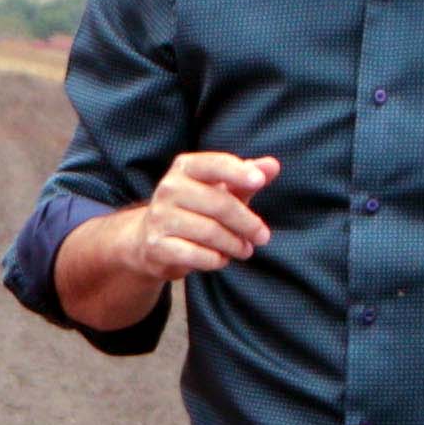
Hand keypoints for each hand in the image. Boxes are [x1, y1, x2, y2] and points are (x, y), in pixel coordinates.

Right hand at [124, 147, 281, 278]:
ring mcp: (160, 217)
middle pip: (219, 204)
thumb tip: (272, 165)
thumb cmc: (195, 209)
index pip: (214, 164)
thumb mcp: (220, 190)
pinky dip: (215, 260)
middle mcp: (169, 188)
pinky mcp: (156, 245)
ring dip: (234, 244)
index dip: (237, 172)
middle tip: (262, 236)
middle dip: (247, 223)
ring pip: (209, 232)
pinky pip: (196, 255)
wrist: (150, 238)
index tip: (259, 181)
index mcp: (186, 168)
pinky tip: (221, 259)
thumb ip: (246, 178)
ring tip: (245, 250)